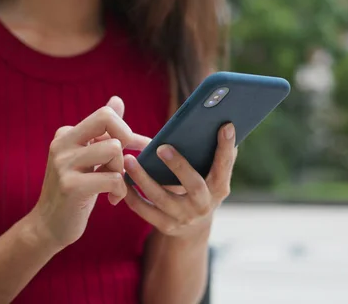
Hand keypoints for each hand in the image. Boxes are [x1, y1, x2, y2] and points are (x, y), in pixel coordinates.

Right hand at [28, 97, 144, 248]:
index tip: (136, 148)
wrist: (49, 227)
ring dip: (122, 170)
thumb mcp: (88, 157)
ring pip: (114, 149)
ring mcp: (64, 164)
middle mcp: (62, 144)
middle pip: (107, 120)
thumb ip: (103, 131)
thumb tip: (117, 100)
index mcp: (66, 134)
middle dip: (125, 142)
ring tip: (114, 185)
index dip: (128, 131)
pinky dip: (120, 191)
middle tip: (122, 165)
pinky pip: (113, 178)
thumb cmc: (77, 191)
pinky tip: (112, 200)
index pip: (106, 114)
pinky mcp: (71, 186)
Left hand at [122, 123, 236, 238]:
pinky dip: (132, 195)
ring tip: (129, 159)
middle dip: (179, 166)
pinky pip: (144, 210)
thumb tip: (218, 121)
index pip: (224, 165)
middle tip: (162, 147)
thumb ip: (214, 152)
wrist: (193, 225)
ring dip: (144, 178)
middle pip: (194, 186)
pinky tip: (122, 178)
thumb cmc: (202, 185)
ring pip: (162, 198)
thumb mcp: (212, 174)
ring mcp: (184, 217)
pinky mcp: (166, 225)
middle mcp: (204, 205)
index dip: (225, 147)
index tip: (225, 125)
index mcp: (219, 187)